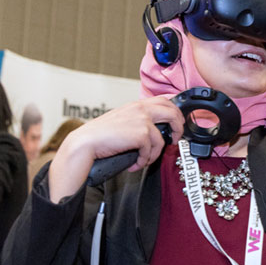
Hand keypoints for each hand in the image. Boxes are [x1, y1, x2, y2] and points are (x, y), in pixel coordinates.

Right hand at [48, 96, 184, 201]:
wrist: (86, 142)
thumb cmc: (100, 135)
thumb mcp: (122, 120)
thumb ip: (137, 120)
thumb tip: (152, 131)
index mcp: (136, 104)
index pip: (164, 100)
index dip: (174, 112)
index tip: (176, 124)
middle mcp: (141, 109)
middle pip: (172, 112)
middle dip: (179, 127)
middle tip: (175, 139)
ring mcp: (142, 121)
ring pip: (162, 138)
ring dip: (155, 154)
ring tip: (145, 160)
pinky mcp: (141, 134)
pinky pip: (151, 151)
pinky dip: (144, 160)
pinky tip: (135, 164)